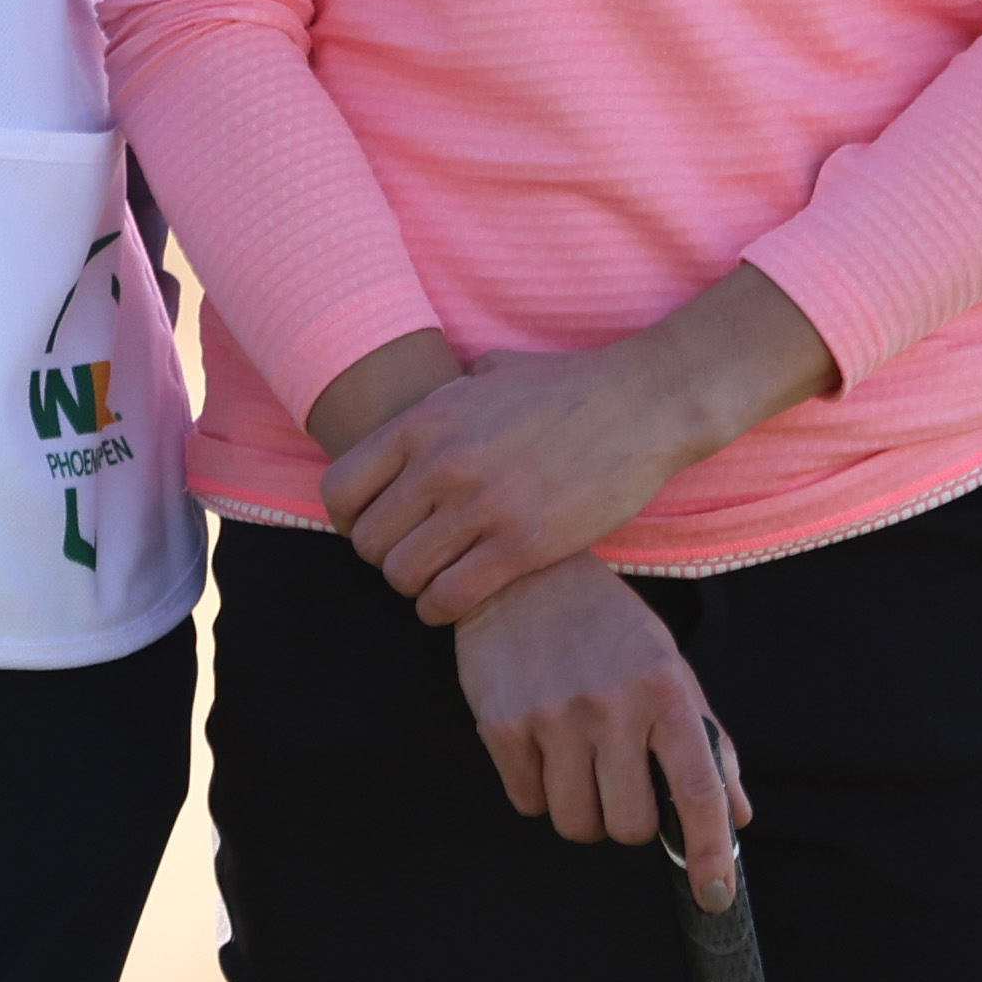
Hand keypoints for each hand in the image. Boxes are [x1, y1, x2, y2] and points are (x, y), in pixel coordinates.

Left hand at [329, 348, 685, 622]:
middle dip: (384, 556)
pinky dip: (442, 608)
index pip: (340, 489)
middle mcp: (443, 464)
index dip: (347, 518)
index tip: (370, 526)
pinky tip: (457, 599)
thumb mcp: (487, 374)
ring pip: (404, 576)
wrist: (642, 404)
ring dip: (414, 586)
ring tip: (436, 578)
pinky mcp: (523, 545)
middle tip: (412, 556)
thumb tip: (415, 417)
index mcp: (425, 421)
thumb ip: (443, 400)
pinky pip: (451, 598)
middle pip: (368, 542)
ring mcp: (482, 507)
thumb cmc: (566, 387)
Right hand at [454, 557, 752, 908]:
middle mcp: (612, 704)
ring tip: (580, 762)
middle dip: (628, 819)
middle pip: (629, 825)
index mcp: (664, 690)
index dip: (709, 851)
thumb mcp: (669, 667)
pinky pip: (528, 803)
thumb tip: (738, 817)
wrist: (522, 572)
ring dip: (583, 810)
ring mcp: (554, 715)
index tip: (715, 894)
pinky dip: (538, 791)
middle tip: (620, 780)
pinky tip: (542, 746)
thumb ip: (706, 742)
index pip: (698, 788)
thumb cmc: (607, 626)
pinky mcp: (502, 723)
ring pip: (577, 823)